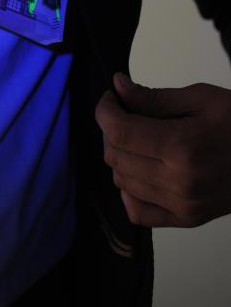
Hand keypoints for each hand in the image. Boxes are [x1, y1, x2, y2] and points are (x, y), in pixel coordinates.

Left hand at [95, 73, 230, 226]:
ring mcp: (183, 205)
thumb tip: (118, 87)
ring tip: (137, 138)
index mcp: (184, 147)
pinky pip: (137, 212)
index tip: (110, 100)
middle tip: (124, 113)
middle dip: (110, 130)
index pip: (120, 132)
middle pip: (116, 157)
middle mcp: (180, 182)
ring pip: (121, 181)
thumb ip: (154, 97)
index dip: (105, 112)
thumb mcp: (201, 98)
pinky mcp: (187, 219)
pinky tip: (141, 169)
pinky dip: (129, 190)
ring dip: (119, 156)